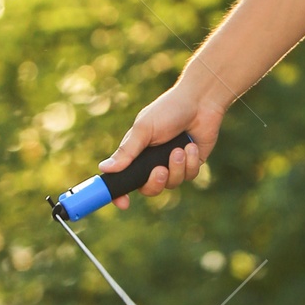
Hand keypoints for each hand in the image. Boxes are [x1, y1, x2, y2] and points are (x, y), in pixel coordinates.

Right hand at [99, 80, 225, 208]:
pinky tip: (191, 145)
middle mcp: (153, 162)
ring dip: (176, 168)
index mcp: (137, 153)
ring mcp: (173, 164)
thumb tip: (104, 168)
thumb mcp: (144, 129)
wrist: (200, 101)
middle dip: (155, 183)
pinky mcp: (191, 164)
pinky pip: (189, 176)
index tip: (123, 203)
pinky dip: (190, 162)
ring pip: (171, 184)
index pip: (124, 179)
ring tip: (180, 149)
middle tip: (160, 170)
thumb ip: (127, 151)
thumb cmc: (168, 110)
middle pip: (149, 189)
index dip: (120, 194)